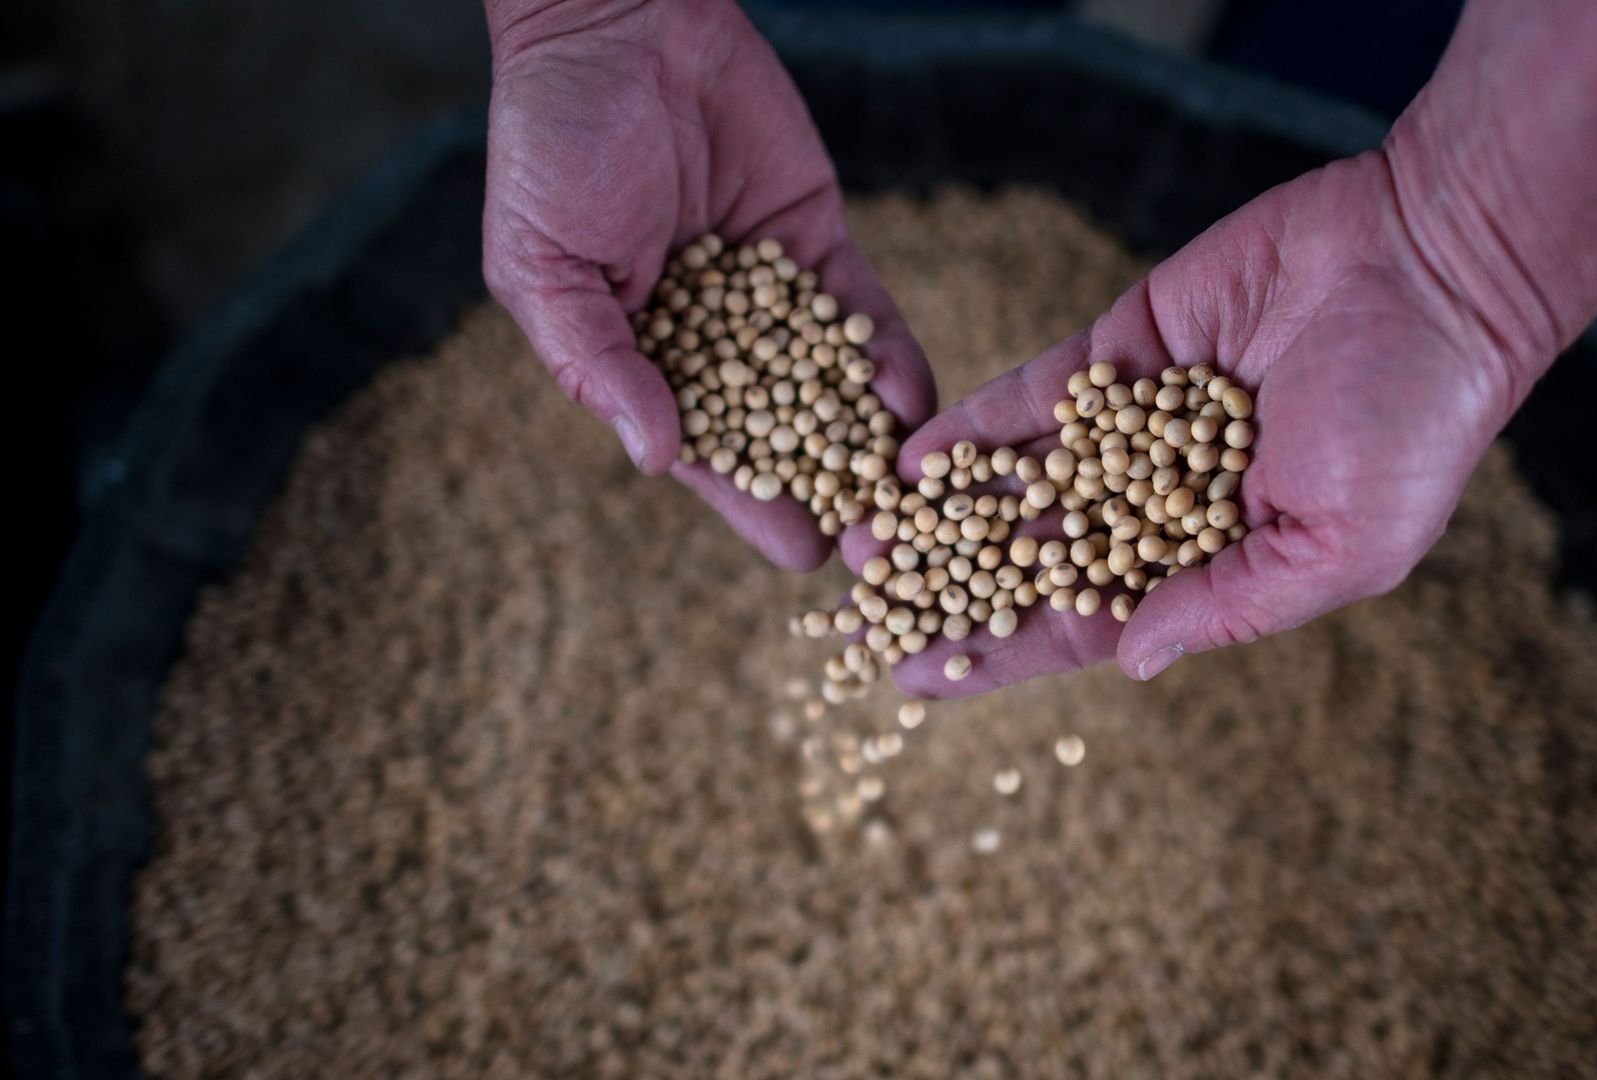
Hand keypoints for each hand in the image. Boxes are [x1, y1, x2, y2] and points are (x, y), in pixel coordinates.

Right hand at [482, 0, 933, 569]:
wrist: (619, 28)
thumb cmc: (553, 145)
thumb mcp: (545, 265)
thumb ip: (598, 362)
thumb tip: (657, 459)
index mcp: (642, 362)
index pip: (710, 453)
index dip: (756, 504)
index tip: (805, 553)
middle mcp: (716, 345)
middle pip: (787, 438)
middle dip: (833, 492)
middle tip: (886, 549)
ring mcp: (775, 299)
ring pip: (835, 385)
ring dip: (875, 439)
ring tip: (921, 495)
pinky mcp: (820, 247)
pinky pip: (864, 314)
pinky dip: (890, 356)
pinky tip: (916, 399)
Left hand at [887, 153, 1531, 695]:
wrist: (1434, 267)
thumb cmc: (1414, 421)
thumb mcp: (1342, 546)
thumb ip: (1230, 603)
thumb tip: (1129, 663)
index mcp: (1214, 561)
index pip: (1088, 623)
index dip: (1004, 652)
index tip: (918, 680)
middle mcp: (1160, 501)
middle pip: (1034, 556)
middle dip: (952, 584)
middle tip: (863, 608)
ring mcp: (1135, 424)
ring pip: (1021, 480)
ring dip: (943, 512)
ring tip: (859, 541)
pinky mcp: (1123, 349)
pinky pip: (1032, 398)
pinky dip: (974, 427)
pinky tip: (908, 458)